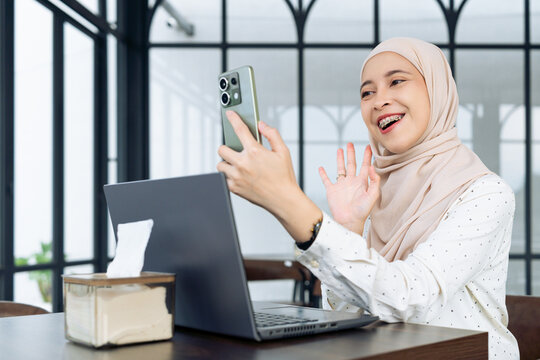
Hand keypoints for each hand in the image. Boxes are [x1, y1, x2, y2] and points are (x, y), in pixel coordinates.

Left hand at [217, 111, 320, 242]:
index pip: (240, 130)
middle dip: (227, 148)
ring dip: (227, 163)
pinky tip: (242, 177)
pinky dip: (230, 176)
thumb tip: (261, 125)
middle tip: (236, 151)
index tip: (230, 114)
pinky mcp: (234, 188)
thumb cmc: (284, 177)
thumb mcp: (283, 152)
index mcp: (255, 152)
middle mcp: (243, 164)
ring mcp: (237, 177)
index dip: (233, 119)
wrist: (283, 200)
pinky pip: (225, 178)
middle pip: (222, 149)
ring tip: (238, 165)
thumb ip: (272, 135)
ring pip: (220, 165)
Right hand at [319, 143, 379, 234]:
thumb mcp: (373, 196)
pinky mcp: (332, 190)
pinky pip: (326, 180)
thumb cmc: (362, 211)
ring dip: (340, 159)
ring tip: (339, 150)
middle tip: (350, 144)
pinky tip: (321, 168)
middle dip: (351, 154)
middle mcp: (351, 182)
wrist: (349, 221)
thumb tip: (372, 168)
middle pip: (351, 164)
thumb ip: (374, 181)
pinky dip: (323, 174)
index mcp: (362, 182)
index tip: (368, 147)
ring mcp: (341, 185)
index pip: (365, 166)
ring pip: (340, 168)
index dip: (366, 156)